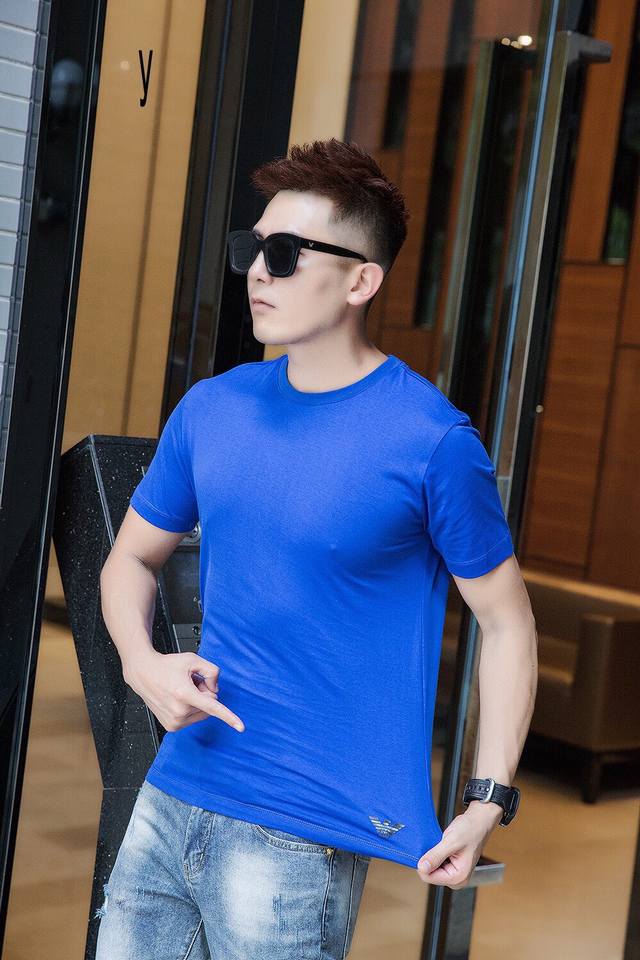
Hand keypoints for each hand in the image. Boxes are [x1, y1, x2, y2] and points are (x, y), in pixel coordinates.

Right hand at [123, 647, 245, 733]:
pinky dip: (190, 709)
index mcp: (185, 694)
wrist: (143, 673)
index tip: (241, 727)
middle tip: (190, 684)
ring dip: (197, 702)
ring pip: (202, 714)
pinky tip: (178, 698)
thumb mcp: (193, 659)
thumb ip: (212, 671)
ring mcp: (174, 721)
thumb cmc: (166, 666)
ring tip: (182, 691)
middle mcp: (179, 711)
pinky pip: (192, 719)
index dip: (229, 717)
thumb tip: (215, 689)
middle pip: (209, 706)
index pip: (213, 707)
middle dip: (204, 694)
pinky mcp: (171, 726)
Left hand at [416, 802, 501, 887]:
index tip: (431, 848)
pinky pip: (436, 865)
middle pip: (429, 874)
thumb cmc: (470, 830)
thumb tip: (421, 867)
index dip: (424, 862)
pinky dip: (436, 854)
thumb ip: (436, 856)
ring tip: (443, 845)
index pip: (428, 877)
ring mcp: (454, 875)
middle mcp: (457, 880)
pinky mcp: (451, 869)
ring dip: (433, 856)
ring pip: (431, 869)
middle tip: (440, 845)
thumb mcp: (451, 841)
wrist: (478, 823)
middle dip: (430, 859)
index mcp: (458, 877)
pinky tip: (443, 847)